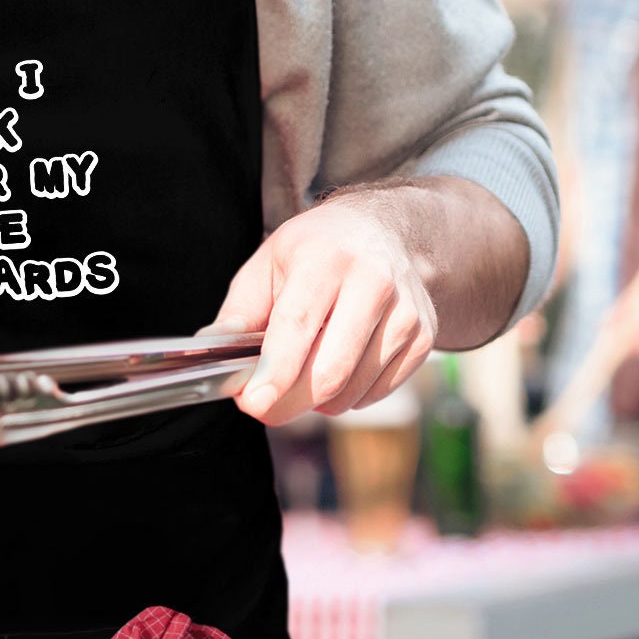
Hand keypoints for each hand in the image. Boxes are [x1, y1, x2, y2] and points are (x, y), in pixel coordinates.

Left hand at [204, 189, 438, 422]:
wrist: (382, 231)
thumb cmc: (314, 251)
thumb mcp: (267, 265)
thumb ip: (240, 312)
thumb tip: (214, 353)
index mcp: (324, 259)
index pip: (298, 324)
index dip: (276, 371)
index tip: (253, 403)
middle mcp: (372, 282)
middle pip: (330, 368)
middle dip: (289, 401)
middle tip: (263, 406)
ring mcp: (405, 312)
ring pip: (353, 387)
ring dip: (316, 401)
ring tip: (299, 376)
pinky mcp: (424, 338)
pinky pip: (377, 391)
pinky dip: (348, 396)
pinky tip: (335, 370)